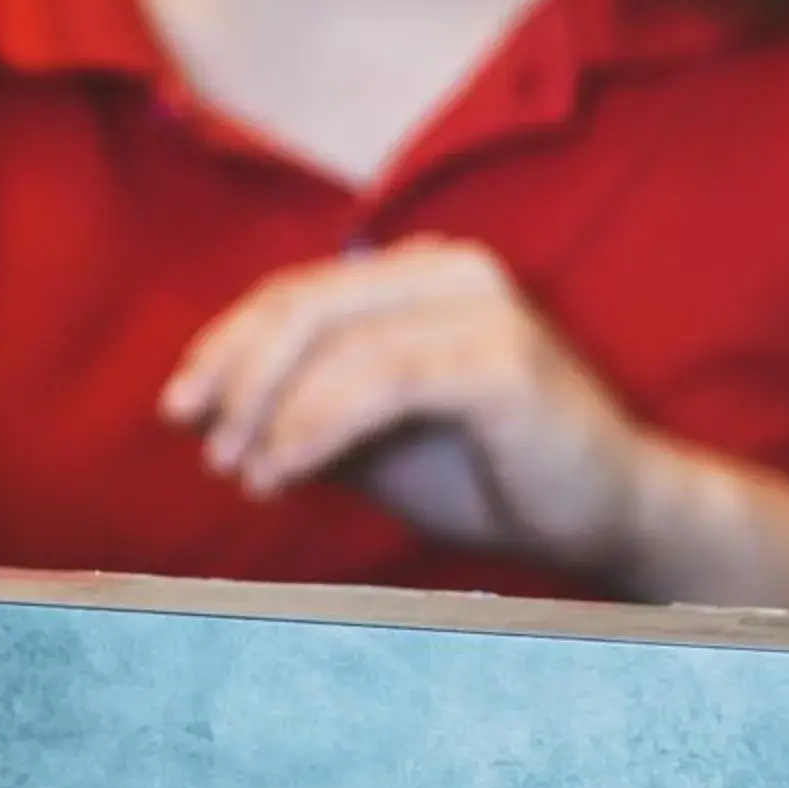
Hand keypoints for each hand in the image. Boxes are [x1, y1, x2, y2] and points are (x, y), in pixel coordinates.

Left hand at [160, 237, 664, 577]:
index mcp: (414, 273)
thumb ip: (292, 411)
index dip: (226, 347)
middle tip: (202, 443)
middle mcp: (446, 268)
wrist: (609, 519)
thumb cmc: (486, 474)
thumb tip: (192, 412)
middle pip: (302, 306)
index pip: (294, 294)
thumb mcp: (368, 438)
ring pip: (333, 343)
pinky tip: (284, 470)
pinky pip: (378, 380)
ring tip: (245, 473)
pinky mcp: (500, 358)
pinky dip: (315, 426)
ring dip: (270, 413)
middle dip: (236, 375)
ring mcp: (478, 306)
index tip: (178, 409)